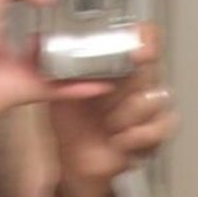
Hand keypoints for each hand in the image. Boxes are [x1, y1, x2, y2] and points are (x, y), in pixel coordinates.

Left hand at [48, 23, 177, 196]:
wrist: (75, 160)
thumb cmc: (70, 121)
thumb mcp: (54, 87)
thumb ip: (48, 64)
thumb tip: (37, 41)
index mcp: (116, 61)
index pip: (143, 36)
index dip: (145, 38)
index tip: (137, 50)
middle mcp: (137, 80)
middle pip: (152, 67)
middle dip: (128, 82)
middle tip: (105, 94)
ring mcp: (149, 107)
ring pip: (155, 98)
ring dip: (126, 113)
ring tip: (108, 123)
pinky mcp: (154, 133)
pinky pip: (160, 128)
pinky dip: (138, 135)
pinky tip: (119, 139)